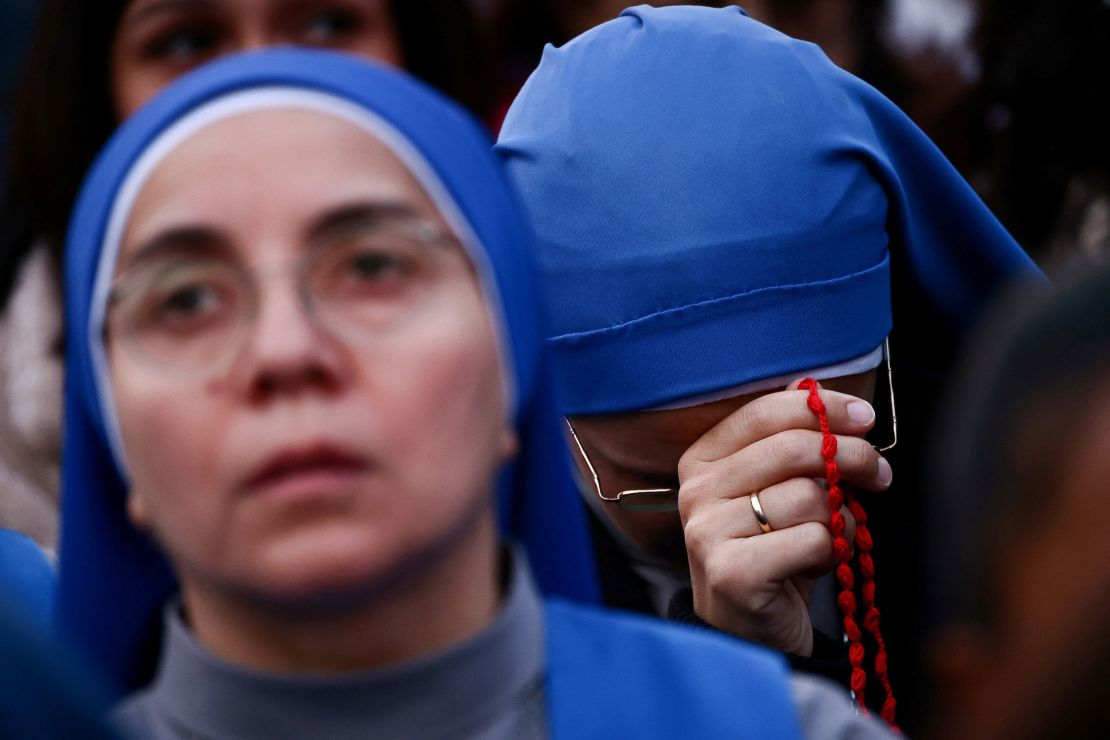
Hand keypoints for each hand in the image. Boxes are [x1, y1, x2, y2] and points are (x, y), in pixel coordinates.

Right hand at [677, 382, 891, 654]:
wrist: (750, 630)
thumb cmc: (771, 551)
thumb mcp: (776, 490)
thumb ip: (794, 447)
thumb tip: (837, 404)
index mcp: (701, 461)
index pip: (764, 413)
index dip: (823, 408)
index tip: (864, 419)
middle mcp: (696, 492)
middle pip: (792, 448)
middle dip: (852, 456)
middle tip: (878, 474)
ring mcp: (708, 532)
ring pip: (808, 497)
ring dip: (837, 519)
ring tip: (827, 538)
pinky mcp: (733, 573)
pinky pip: (813, 540)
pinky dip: (831, 552)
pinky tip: (815, 564)